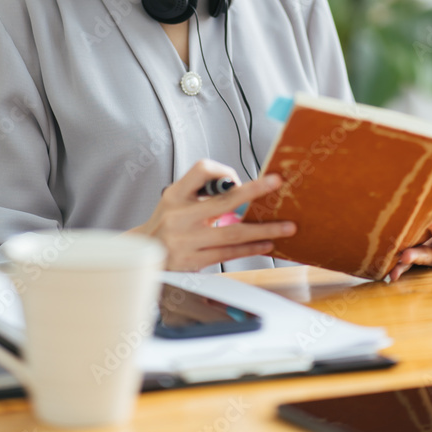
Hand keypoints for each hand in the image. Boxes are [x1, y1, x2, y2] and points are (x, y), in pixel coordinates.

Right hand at [132, 158, 295, 270]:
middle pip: (224, 201)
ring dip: (263, 230)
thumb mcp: (175, 200)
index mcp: (175, 195)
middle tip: (276, 184)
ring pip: (233, 233)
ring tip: (286, 227)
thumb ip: (202, 193)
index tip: (238, 178)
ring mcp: (187, 241)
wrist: (145, 254)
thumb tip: (240, 190)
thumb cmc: (167, 223)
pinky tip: (266, 244)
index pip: (201, 170)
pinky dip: (250, 248)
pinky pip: (228, 253)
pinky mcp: (193, 261)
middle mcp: (180, 216)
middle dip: (254, 191)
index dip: (223, 171)